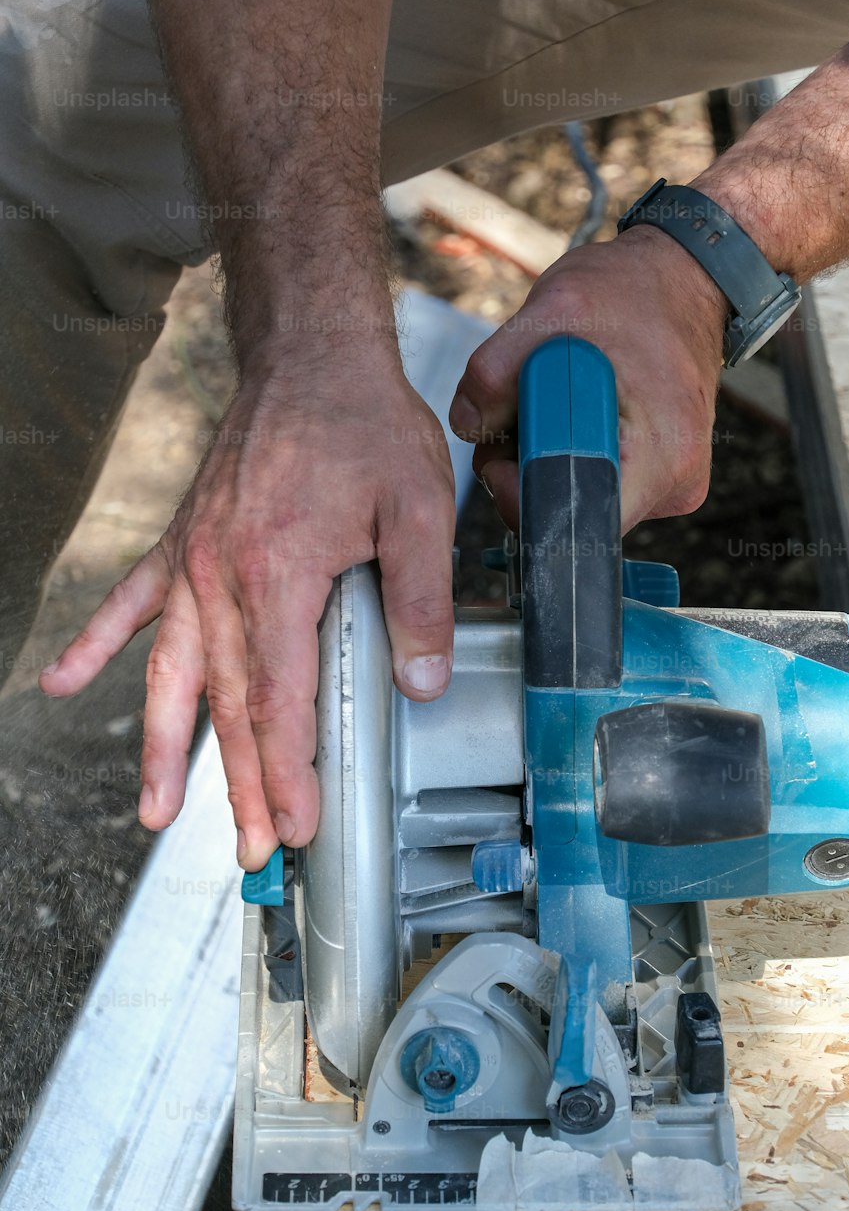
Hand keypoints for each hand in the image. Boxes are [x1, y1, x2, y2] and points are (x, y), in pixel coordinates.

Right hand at [39, 360, 455, 869]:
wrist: (311, 356)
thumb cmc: (365, 424)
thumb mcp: (418, 507)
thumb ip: (421, 600)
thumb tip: (423, 682)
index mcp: (279, 574)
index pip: (280, 699)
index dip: (290, 771)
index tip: (299, 826)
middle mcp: (222, 576)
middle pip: (227, 704)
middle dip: (242, 786)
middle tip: (252, 854)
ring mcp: (193, 560)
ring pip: (174, 673)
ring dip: (166, 748)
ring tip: (157, 815)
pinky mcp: (183, 541)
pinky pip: (132, 603)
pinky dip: (96, 645)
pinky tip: (62, 683)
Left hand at [449, 226, 727, 528]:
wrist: (686, 279)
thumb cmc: (632, 292)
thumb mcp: (553, 309)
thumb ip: (495, 370)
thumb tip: (468, 428)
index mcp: (662, 456)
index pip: (575, 521)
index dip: (522, 494)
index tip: (504, 450)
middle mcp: (674, 486)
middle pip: (571, 515)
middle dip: (528, 471)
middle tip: (524, 411)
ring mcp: (669, 486)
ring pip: (577, 499)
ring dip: (546, 459)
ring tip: (556, 400)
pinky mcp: (658, 478)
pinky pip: (593, 482)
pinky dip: (569, 453)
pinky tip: (577, 410)